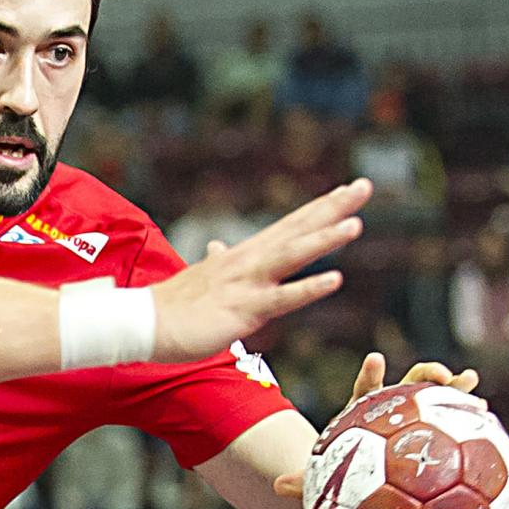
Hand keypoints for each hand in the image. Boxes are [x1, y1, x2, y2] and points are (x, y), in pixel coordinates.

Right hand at [150, 179, 370, 363]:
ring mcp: (247, 283)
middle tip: (365, 185)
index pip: (290, 225)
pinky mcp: (244, 310)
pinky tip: (336, 279)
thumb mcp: (202, 276)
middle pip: (297, 229)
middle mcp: (249, 261)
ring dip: (324, 239)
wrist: (144, 323)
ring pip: (292, 256)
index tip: (349, 190)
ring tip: (355, 224)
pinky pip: (283, 299)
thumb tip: (216, 246)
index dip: (321, 207)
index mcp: (244, 255)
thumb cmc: (173, 305)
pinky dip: (310, 288)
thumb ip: (218, 260)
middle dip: (332, 207)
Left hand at [271, 353, 481, 499]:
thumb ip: (303, 482)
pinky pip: (454, 422)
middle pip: (409, 385)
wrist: (362, 481)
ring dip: (455, 388)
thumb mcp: (322, 480)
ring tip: (471, 383)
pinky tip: (487, 415)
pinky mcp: (434, 431)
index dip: (371, 376)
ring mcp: (417, 419)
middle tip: (440, 374)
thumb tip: (278, 487)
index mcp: (364, 416)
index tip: (376, 360)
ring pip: (437, 398)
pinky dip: (468, 415)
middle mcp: (392, 412)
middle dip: (425, 374)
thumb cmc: (342, 478)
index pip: (365, 391)